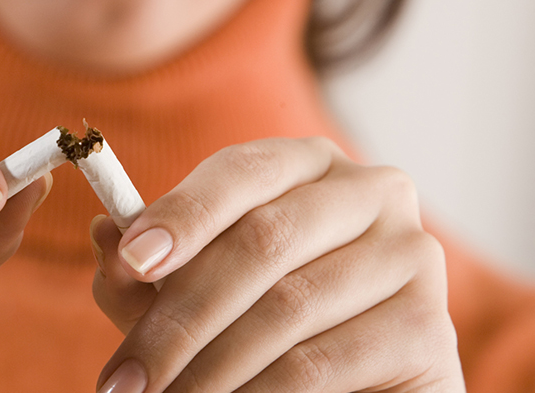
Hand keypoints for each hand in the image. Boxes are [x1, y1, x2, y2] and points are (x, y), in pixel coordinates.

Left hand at [90, 137, 463, 391]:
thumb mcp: (197, 299)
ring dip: (208, 369)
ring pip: (287, 308)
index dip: (183, 212)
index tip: (131, 260)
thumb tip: (106, 235)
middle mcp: (372, 192)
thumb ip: (149, 273)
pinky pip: (321, 362)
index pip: (242, 169)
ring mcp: (411, 254)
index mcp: (310, 164)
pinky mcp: (428, 327)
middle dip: (179, 318)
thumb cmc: (269, 332)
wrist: (358, 388)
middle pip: (263, 240)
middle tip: (123, 381)